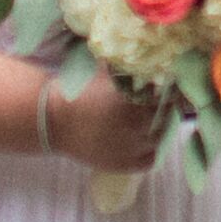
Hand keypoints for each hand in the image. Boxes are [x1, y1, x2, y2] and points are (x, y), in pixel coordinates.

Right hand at [33, 67, 170, 170]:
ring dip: (157, 128)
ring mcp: (131, 148)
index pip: (165, 96)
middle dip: (162, 108)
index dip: (166, 91)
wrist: (54, 122)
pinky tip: (141, 141)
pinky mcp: (124, 165)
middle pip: (163, 116)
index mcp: (131, 101)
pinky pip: (149, 159)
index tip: (163, 88)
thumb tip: (147, 56)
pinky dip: (149, 150)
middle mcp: (135, 125)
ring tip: (148, 121)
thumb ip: (126, 67)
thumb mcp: (103, 74)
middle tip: (158, 103)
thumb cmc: (78, 94)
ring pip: (158, 137)